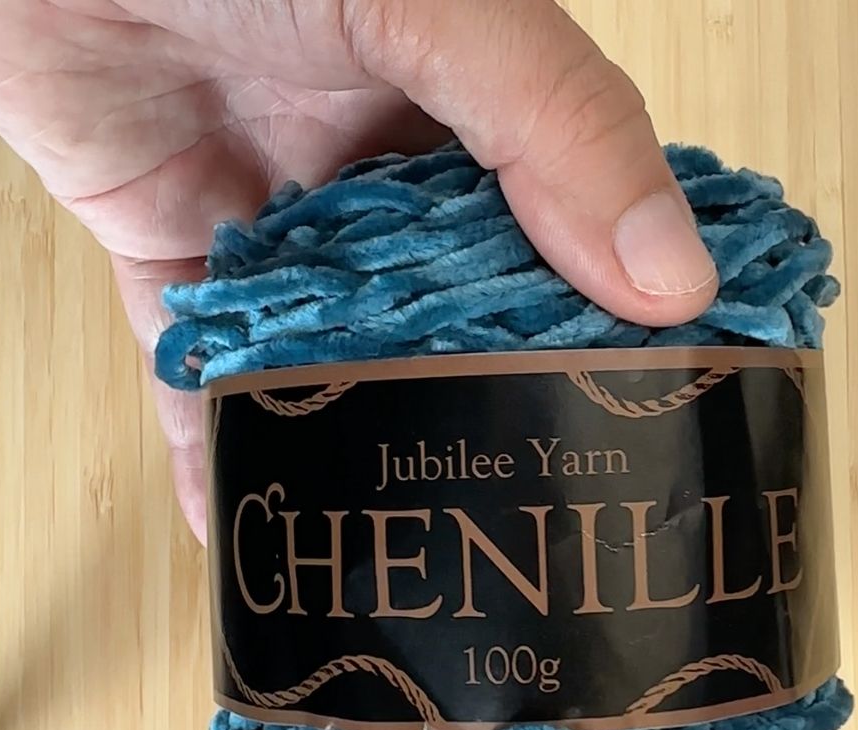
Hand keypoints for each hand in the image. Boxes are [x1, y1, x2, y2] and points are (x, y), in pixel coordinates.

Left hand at [0, 0, 718, 542]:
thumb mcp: (436, 8)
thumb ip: (553, 126)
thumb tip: (672, 282)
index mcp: (477, 125)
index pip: (570, 244)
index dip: (610, 334)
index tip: (649, 428)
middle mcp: (387, 188)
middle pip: (453, 324)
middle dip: (485, 412)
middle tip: (531, 518)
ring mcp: (287, 232)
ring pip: (337, 362)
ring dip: (360, 447)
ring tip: (407, 547)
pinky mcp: (185, 259)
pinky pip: (209, 369)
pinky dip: (223, 443)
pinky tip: (253, 523)